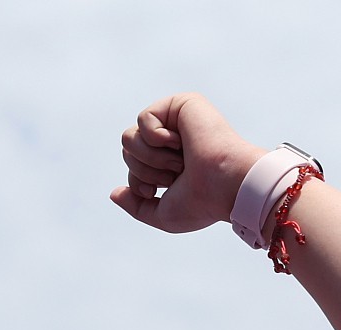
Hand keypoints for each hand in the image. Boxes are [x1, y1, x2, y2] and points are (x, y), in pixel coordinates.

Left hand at [109, 93, 265, 234]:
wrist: (226, 185)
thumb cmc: (202, 203)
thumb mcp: (162, 215)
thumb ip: (137, 206)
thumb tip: (115, 193)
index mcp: (170, 163)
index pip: (132, 168)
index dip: (139, 182)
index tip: (161, 190)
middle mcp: (172, 142)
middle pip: (127, 151)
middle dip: (144, 170)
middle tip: (176, 174)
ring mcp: (177, 122)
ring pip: (129, 137)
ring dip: (150, 157)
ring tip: (179, 160)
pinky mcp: (182, 104)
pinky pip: (143, 118)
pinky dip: (156, 137)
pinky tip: (179, 141)